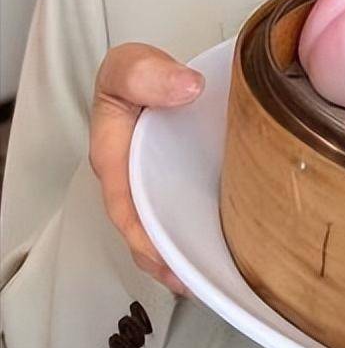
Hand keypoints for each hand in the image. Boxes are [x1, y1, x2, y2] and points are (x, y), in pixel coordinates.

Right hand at [90, 43, 203, 294]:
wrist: (159, 75)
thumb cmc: (139, 75)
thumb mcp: (132, 65)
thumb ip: (148, 74)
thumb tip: (187, 88)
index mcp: (114, 157)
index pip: (124, 205)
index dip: (143, 235)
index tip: (166, 255)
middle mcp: (133, 183)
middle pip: (145, 232)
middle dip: (165, 261)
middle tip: (195, 282)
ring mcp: (159, 189)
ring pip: (167, 232)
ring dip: (185, 257)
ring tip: (213, 281)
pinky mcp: (183, 189)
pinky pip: (188, 218)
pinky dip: (203, 238)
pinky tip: (228, 251)